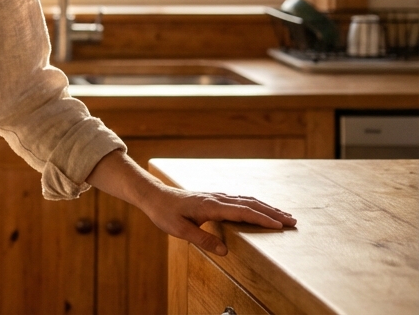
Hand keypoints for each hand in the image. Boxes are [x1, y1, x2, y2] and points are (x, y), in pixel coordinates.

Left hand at [138, 186, 295, 255]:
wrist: (154, 196)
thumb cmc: (165, 213)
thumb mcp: (179, 230)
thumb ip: (202, 239)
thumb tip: (224, 251)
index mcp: (210, 206)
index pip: (241, 212)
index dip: (261, 219)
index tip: (279, 226)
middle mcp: (217, 199)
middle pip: (250, 204)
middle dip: (272, 213)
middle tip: (293, 221)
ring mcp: (217, 197)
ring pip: (247, 200)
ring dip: (267, 207)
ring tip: (285, 215)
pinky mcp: (215, 198)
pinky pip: (241, 200)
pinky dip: (256, 204)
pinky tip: (263, 209)